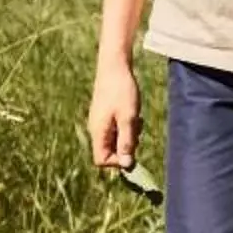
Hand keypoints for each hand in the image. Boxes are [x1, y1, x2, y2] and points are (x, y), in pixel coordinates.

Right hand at [87, 56, 140, 171]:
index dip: (117, 161)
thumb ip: (126, 142)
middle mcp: (96, 129)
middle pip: (109, 151)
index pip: (101, 160)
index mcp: (98, 132)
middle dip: (126, 146)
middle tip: (136, 128)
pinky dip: (127, 126)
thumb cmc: (122, 91)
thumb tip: (127, 165)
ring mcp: (100, 122)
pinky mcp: (105, 115)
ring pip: (115, 140)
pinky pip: (116, 129)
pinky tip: (134, 114)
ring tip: (136, 118)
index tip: (132, 148)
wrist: (115, 67)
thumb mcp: (128, 118)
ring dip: (129, 135)